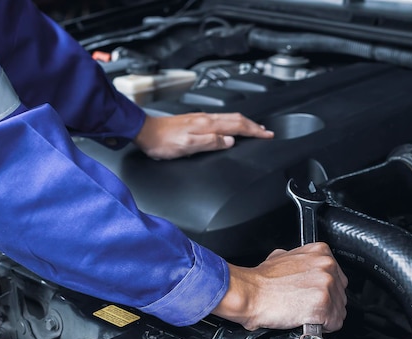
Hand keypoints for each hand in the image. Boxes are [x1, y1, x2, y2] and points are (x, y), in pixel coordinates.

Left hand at [134, 112, 273, 159]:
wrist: (144, 132)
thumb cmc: (162, 142)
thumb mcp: (187, 146)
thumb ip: (211, 142)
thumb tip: (230, 141)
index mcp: (207, 125)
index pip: (237, 126)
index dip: (254, 131)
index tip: (267, 135)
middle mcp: (205, 119)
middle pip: (236, 119)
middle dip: (254, 126)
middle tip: (266, 132)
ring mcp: (200, 119)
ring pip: (229, 118)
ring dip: (245, 123)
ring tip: (254, 128)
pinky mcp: (195, 121)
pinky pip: (221, 120)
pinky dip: (233, 123)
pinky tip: (231, 127)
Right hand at [212, 242, 347, 331]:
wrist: (250, 292)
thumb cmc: (261, 280)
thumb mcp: (283, 257)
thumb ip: (301, 262)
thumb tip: (303, 269)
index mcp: (321, 252)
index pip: (338, 278)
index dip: (327, 292)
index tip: (315, 297)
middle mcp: (327, 266)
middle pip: (341, 295)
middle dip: (328, 305)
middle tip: (308, 308)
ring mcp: (327, 284)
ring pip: (340, 310)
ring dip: (326, 318)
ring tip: (307, 316)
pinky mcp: (323, 304)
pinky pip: (335, 324)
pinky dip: (323, 329)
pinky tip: (309, 322)